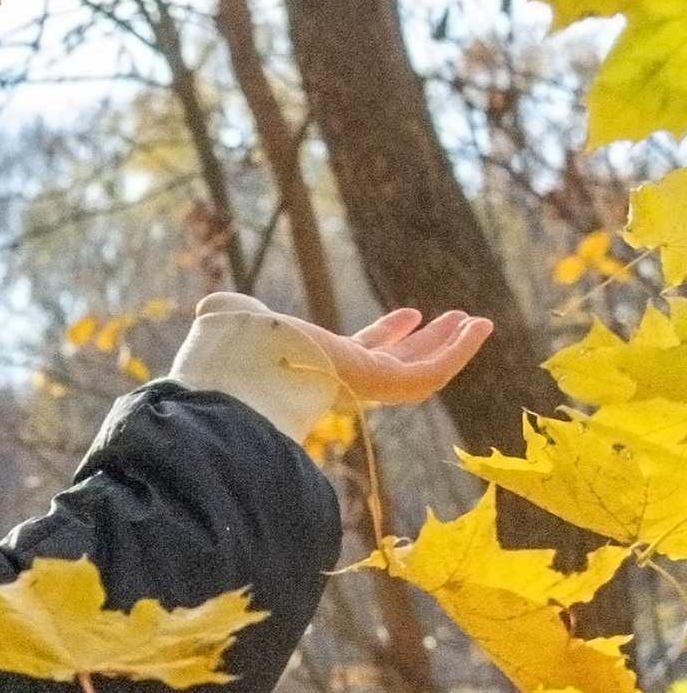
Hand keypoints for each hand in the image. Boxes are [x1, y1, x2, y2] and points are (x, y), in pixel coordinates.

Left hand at [195, 290, 493, 406]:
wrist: (244, 370)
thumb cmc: (235, 348)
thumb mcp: (236, 320)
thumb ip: (230, 314)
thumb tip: (213, 306)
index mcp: (318, 365)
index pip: (361, 353)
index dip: (387, 336)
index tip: (408, 316)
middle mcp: (346, 380)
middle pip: (398, 364)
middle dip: (426, 342)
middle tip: (453, 319)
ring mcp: (367, 386)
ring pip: (422, 371)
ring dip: (451, 347)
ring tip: (478, 323)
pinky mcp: (383, 387)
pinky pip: (432, 373)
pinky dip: (457, 352)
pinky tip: (479, 327)